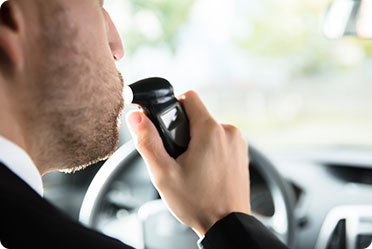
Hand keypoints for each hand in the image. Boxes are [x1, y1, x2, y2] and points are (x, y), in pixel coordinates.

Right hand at [126, 90, 250, 236]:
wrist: (227, 225)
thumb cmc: (197, 203)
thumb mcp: (164, 174)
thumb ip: (148, 142)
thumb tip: (136, 117)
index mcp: (210, 130)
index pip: (189, 96)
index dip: (173, 107)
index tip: (167, 127)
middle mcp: (229, 131)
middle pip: (198, 114)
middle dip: (183, 129)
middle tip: (177, 155)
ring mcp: (238, 142)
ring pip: (209, 127)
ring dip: (197, 140)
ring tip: (191, 166)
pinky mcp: (242, 152)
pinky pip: (221, 139)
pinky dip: (210, 148)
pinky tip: (204, 169)